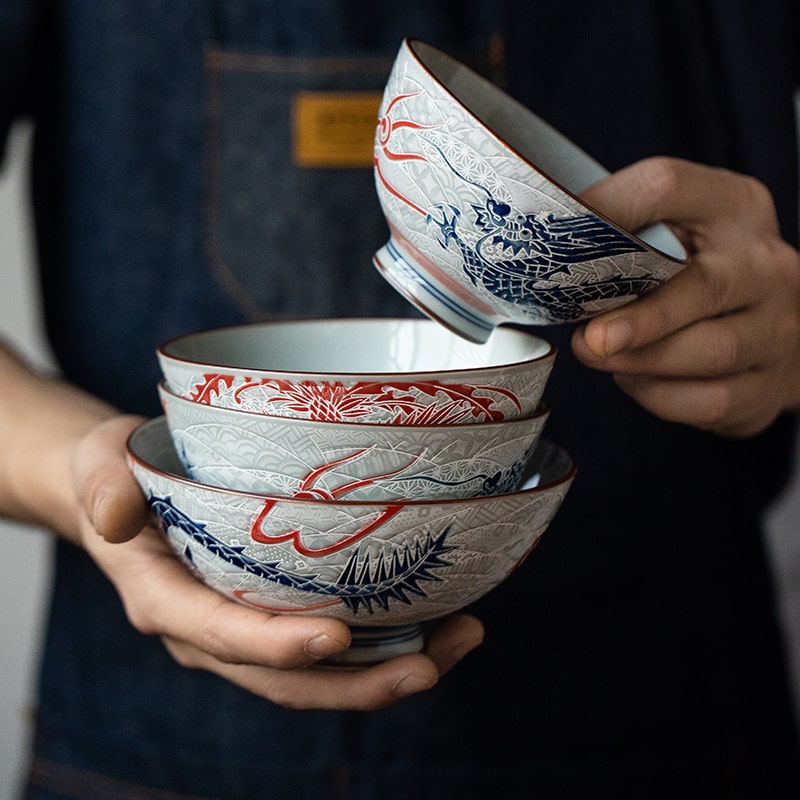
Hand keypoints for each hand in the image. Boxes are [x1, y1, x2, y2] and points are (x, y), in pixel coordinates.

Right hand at [73, 416, 483, 709]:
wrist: (128, 488)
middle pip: (286, 678)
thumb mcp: (100, 462)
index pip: (221, 635)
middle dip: (358, 683)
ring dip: (389, 667)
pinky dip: (386, 639)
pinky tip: (441, 616)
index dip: (275, 645)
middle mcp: (210, 630)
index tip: (334, 636)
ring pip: (320, 673)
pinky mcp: (276, 611)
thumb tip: (114, 514)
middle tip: (431, 665)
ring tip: (462, 640)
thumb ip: (104, 484)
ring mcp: (247, 627)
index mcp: (165, 601)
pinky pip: (332, 642)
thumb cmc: (118, 471)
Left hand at [571, 156, 799, 437]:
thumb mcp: (679, 232)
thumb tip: (543, 260)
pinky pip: (711, 400)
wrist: (781, 324)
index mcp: (732, 207)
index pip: (666, 187)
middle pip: (704, 287)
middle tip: (587, 340)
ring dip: (642, 362)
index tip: (557, 240)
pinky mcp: (771, 383)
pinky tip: (638, 380)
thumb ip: (626, 238)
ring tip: (602, 357)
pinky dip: (661, 396)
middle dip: (638, 321)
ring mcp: (778, 326)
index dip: (607, 210)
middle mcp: (764, 264)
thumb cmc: (702, 273)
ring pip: (711, 351)